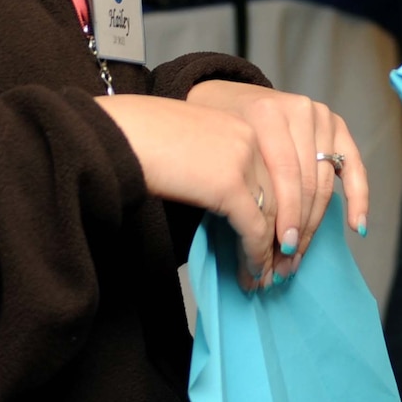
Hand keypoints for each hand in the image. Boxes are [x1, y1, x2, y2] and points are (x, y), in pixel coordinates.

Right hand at [95, 94, 280, 287]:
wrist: (119, 133)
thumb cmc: (140, 138)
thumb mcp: (192, 145)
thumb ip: (216, 165)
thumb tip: (229, 203)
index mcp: (243, 124)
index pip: (276, 175)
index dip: (282, 211)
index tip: (281, 240)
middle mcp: (251, 138)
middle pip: (281, 195)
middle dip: (281, 234)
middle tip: (280, 266)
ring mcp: (243, 160)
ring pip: (271, 215)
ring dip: (268, 252)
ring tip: (263, 278)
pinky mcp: (230, 185)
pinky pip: (253, 228)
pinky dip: (255, 255)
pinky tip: (251, 273)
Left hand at [186, 80, 370, 275]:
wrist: (225, 95)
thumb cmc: (217, 129)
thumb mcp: (217, 146)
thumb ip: (237, 180)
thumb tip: (251, 240)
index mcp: (267, 114)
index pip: (283, 176)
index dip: (284, 217)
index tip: (277, 252)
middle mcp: (298, 111)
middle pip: (306, 182)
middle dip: (298, 228)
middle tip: (286, 262)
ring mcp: (320, 116)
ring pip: (324, 182)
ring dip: (315, 224)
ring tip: (302, 254)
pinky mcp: (335, 124)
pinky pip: (353, 165)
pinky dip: (358, 196)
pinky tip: (358, 226)